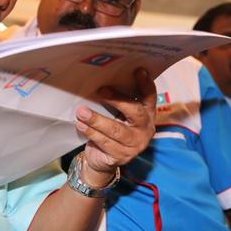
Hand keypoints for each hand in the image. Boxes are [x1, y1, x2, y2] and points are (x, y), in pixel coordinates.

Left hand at [75, 68, 155, 183]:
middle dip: (117, 100)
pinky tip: (81, 125)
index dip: (145, 84)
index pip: (149, 97)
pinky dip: (91, 133)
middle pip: (135, 112)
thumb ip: (118, 102)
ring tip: (82, 112)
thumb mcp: (118, 115)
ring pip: (116, 130)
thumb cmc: (112, 129)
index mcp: (147, 115)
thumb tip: (103, 81)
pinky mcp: (122, 156)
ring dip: (97, 120)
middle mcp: (145, 130)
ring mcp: (135, 145)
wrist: (103, 160)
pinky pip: (105, 142)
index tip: (138, 70)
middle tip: (101, 91)